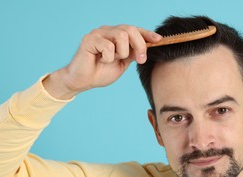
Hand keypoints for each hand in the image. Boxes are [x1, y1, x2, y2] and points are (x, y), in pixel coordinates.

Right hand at [43, 25, 161, 98]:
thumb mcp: (122, 63)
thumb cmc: (101, 72)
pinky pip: (108, 46)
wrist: (82, 81)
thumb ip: (132, 53)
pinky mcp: (89, 40)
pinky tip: (101, 61)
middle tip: (140, 60)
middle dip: (139, 45)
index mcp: (116, 35)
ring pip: (121, 36)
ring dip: (121, 53)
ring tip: (112, 60)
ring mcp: (98, 33)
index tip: (159, 40)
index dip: (147, 34)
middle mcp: (107, 31)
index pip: (134, 30)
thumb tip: (147, 47)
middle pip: (130, 29)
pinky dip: (108, 58)